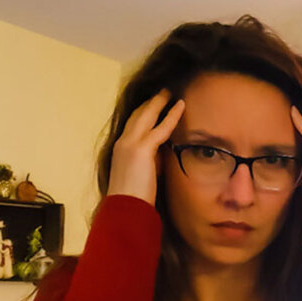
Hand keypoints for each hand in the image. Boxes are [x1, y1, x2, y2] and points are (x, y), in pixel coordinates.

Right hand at [107, 88, 184, 205]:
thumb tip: (162, 156)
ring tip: (170, 92)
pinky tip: (181, 106)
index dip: (143, 113)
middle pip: (137, 115)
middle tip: (163, 92)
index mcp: (120, 149)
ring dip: (159, 101)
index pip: (132, 125)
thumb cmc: (133, 199)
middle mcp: (123, 142)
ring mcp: (130, 144)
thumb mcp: (140, 175)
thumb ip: (149, 162)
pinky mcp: (142, 149)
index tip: (152, 105)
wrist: (125, 208)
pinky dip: (172, 115)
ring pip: (146, 115)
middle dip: (150, 102)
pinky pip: (161, 128)